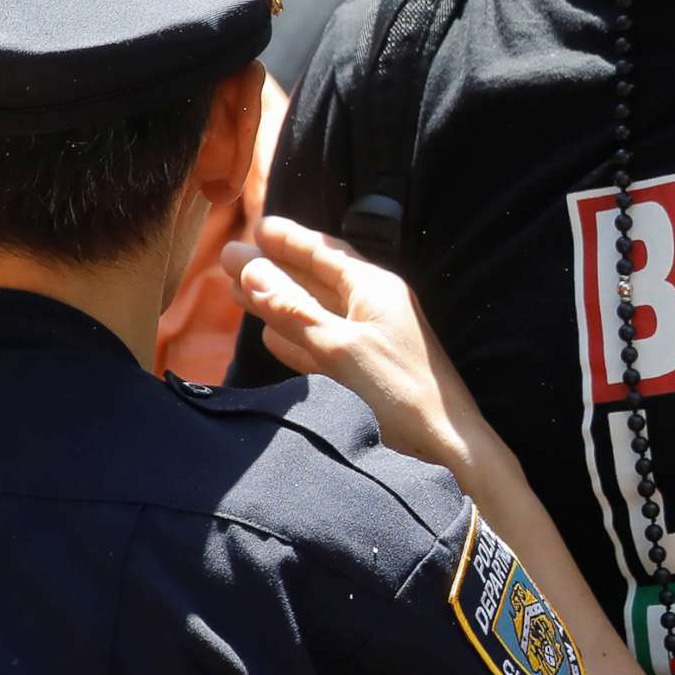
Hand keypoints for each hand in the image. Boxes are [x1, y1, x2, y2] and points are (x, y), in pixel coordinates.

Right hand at [223, 215, 510, 482]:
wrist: (445, 447)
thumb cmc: (400, 392)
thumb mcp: (339, 347)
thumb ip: (292, 310)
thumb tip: (248, 268)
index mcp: (375, 289)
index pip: (325, 252)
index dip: (289, 240)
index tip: (256, 226)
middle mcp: (373, 307)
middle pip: (314, 280)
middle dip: (272, 269)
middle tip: (230, 257)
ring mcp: (368, 340)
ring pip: (312, 312)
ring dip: (277, 302)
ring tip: (238, 290)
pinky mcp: (363, 372)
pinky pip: (319, 344)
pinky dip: (293, 337)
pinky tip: (271, 337)